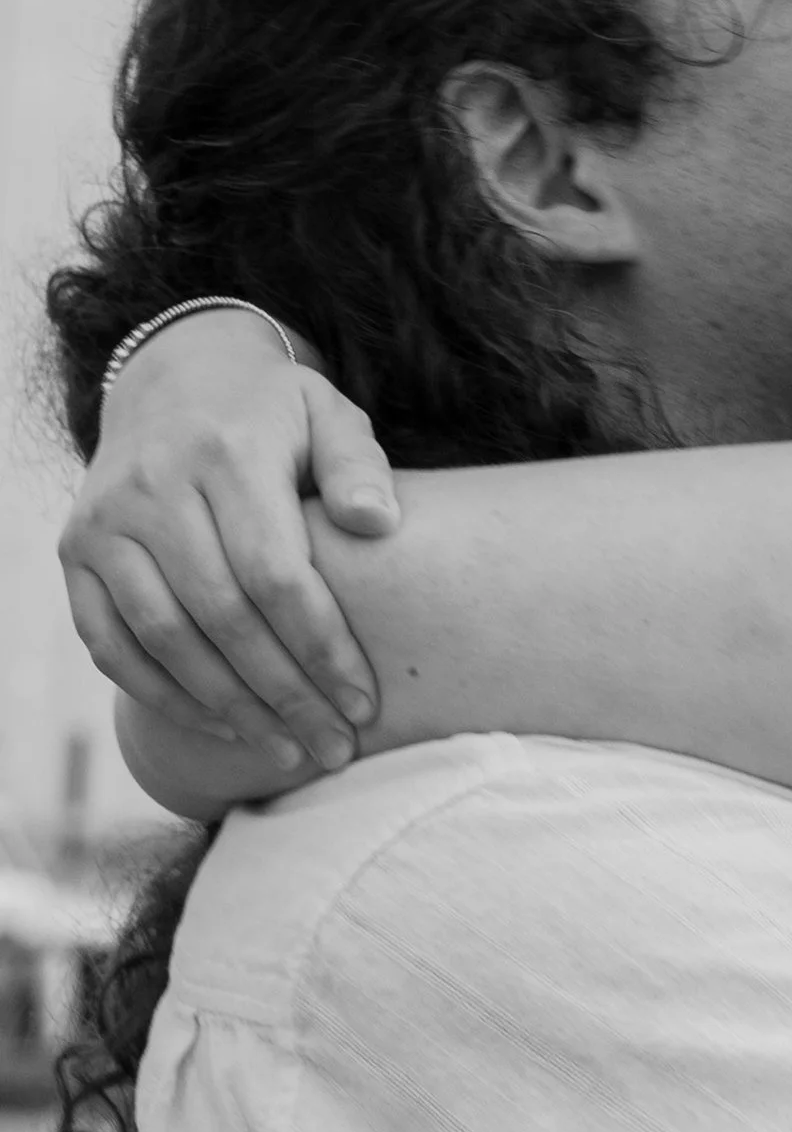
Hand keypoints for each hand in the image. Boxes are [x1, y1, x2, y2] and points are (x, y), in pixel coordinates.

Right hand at [60, 313, 398, 770]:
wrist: (173, 382)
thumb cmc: (272, 416)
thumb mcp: (327, 416)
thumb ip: (359, 466)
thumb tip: (379, 524)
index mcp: (225, 454)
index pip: (276, 573)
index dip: (320, 647)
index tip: (363, 704)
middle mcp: (153, 488)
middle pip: (222, 615)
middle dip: (284, 693)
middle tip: (335, 747)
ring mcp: (103, 523)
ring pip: (163, 637)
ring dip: (229, 706)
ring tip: (287, 749)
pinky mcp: (73, 553)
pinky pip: (109, 643)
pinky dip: (162, 694)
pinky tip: (223, 725)